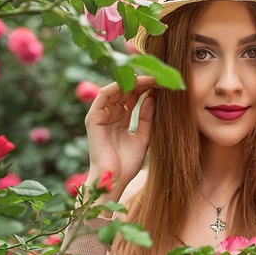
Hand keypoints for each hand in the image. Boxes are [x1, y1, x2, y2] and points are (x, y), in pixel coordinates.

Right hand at [84, 76, 156, 198]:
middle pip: (125, 91)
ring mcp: (101, 115)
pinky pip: (104, 96)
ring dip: (132, 82)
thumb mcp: (143, 136)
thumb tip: (153, 96)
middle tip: (158, 75)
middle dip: (141, 82)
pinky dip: (118, 87)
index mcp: (121, 119)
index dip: (146, 88)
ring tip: (149, 78)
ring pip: (116, 90)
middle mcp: (110, 114)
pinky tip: (134, 83)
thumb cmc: (128, 163)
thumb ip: (146, 117)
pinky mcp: (93, 118)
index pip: (133, 97)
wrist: (115, 179)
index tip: (162, 81)